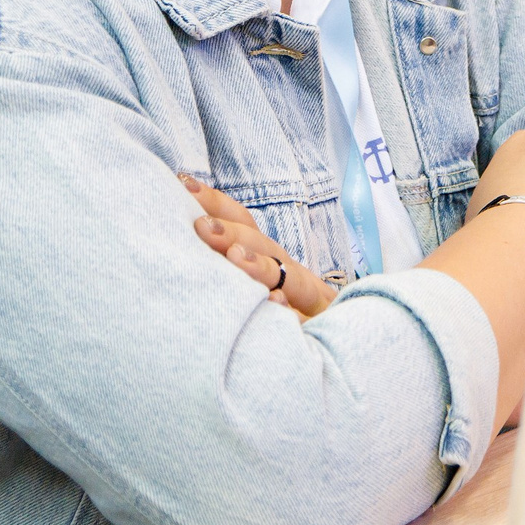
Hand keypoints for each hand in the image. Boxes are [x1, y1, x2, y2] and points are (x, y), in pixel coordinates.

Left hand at [180, 172, 335, 318]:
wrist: (340, 339)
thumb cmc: (284, 310)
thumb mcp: (255, 283)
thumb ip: (231, 263)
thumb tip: (194, 229)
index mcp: (268, 256)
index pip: (243, 222)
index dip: (216, 202)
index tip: (185, 185)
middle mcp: (287, 269)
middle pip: (260, 243)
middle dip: (231, 233)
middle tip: (200, 226)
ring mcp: (306, 294)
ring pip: (283, 274)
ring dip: (259, 265)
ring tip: (235, 258)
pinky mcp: (318, 321)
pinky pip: (302, 316)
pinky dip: (287, 309)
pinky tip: (274, 302)